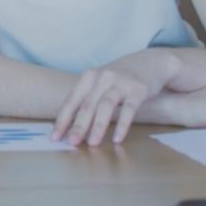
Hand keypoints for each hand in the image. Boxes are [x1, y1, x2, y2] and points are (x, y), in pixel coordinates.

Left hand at [53, 49, 180, 145]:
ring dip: (97, 126)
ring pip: (105, 106)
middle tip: (71, 142)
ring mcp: (120, 82)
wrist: (150, 62)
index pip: (71, 101)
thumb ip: (88, 99)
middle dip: (78, 125)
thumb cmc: (120, 77)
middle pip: (87, 105)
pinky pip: (129, 109)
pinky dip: (122, 125)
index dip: (62, 119)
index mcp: (88, 77)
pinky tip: (117, 139)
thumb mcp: (100, 82)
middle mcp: (102, 77)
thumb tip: (72, 125)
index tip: (55, 136)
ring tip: (92, 144)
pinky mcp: (138, 89)